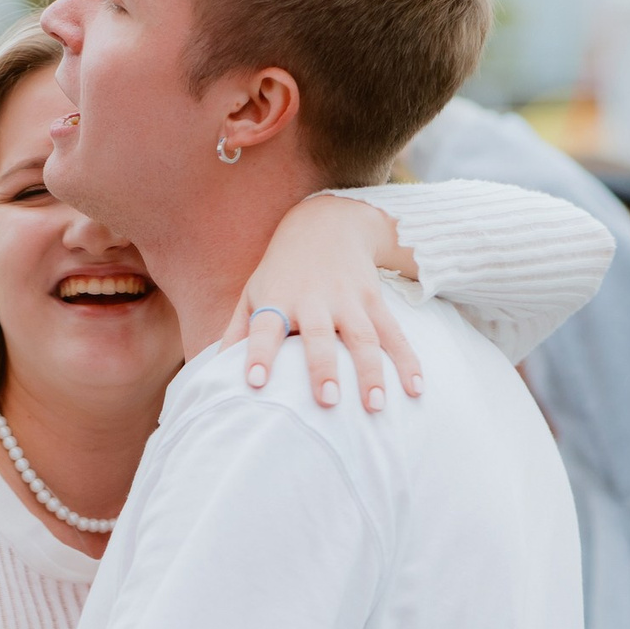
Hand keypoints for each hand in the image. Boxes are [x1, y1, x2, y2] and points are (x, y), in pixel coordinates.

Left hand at [223, 193, 424, 411]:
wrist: (326, 222)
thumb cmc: (280, 271)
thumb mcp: (252, 292)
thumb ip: (236, 332)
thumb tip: (212, 371)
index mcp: (277, 300)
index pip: (264, 329)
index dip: (259, 354)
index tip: (254, 383)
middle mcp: (313, 300)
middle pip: (319, 335)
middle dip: (323, 367)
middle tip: (326, 401)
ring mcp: (348, 299)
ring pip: (363, 337)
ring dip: (371, 372)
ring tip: (376, 406)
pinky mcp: (374, 300)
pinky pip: (394, 334)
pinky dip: (408, 361)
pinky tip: (416, 389)